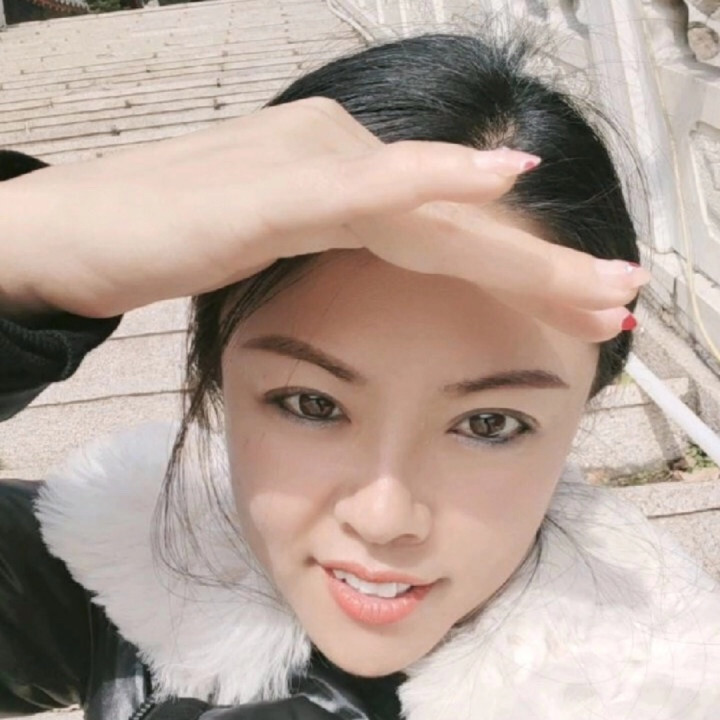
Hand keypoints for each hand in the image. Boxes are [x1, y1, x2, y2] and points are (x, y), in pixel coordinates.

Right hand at [0, 97, 646, 340]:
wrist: (78, 234)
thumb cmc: (166, 245)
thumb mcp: (267, 248)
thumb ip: (324, 242)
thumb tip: (369, 254)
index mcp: (341, 178)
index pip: (448, 234)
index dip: (518, 275)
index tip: (577, 311)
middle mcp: (340, 158)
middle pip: (462, 225)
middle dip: (546, 270)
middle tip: (623, 297)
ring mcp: (311, 167)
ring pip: (437, 214)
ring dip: (523, 250)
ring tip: (602, 281)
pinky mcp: (276, 192)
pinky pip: (369, 189)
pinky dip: (434, 183)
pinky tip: (498, 179)